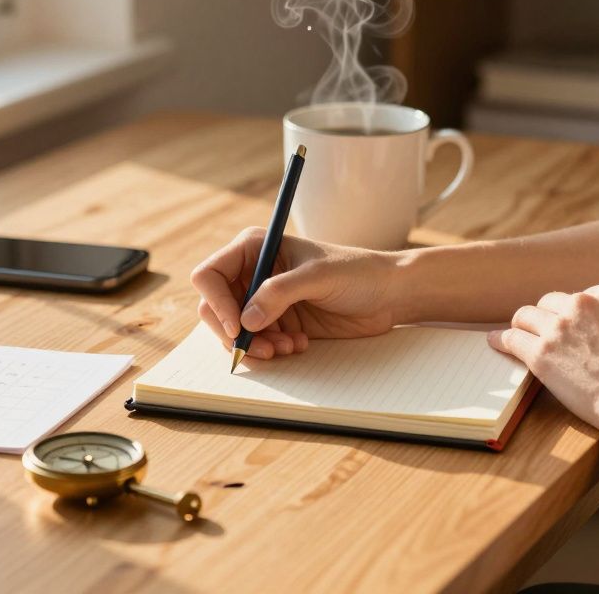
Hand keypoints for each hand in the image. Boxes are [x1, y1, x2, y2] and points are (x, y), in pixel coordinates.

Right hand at [190, 228, 401, 359]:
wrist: (387, 295)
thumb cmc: (357, 272)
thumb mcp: (318, 277)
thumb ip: (279, 293)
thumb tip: (245, 321)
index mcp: (255, 248)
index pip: (210, 275)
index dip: (216, 303)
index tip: (238, 328)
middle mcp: (253, 273)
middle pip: (214, 308)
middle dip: (234, 332)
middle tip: (263, 349)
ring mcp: (263, 300)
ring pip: (234, 331)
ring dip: (257, 345)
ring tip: (289, 346)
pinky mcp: (277, 323)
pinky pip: (256, 343)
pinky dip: (271, 349)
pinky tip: (299, 344)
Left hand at [486, 282, 598, 437]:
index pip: (578, 296)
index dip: (574, 316)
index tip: (571, 329)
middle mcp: (581, 303)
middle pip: (549, 303)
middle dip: (547, 318)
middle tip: (542, 333)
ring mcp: (559, 327)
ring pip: (525, 317)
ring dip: (522, 327)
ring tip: (515, 335)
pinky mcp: (541, 354)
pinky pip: (511, 340)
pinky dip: (501, 340)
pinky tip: (495, 342)